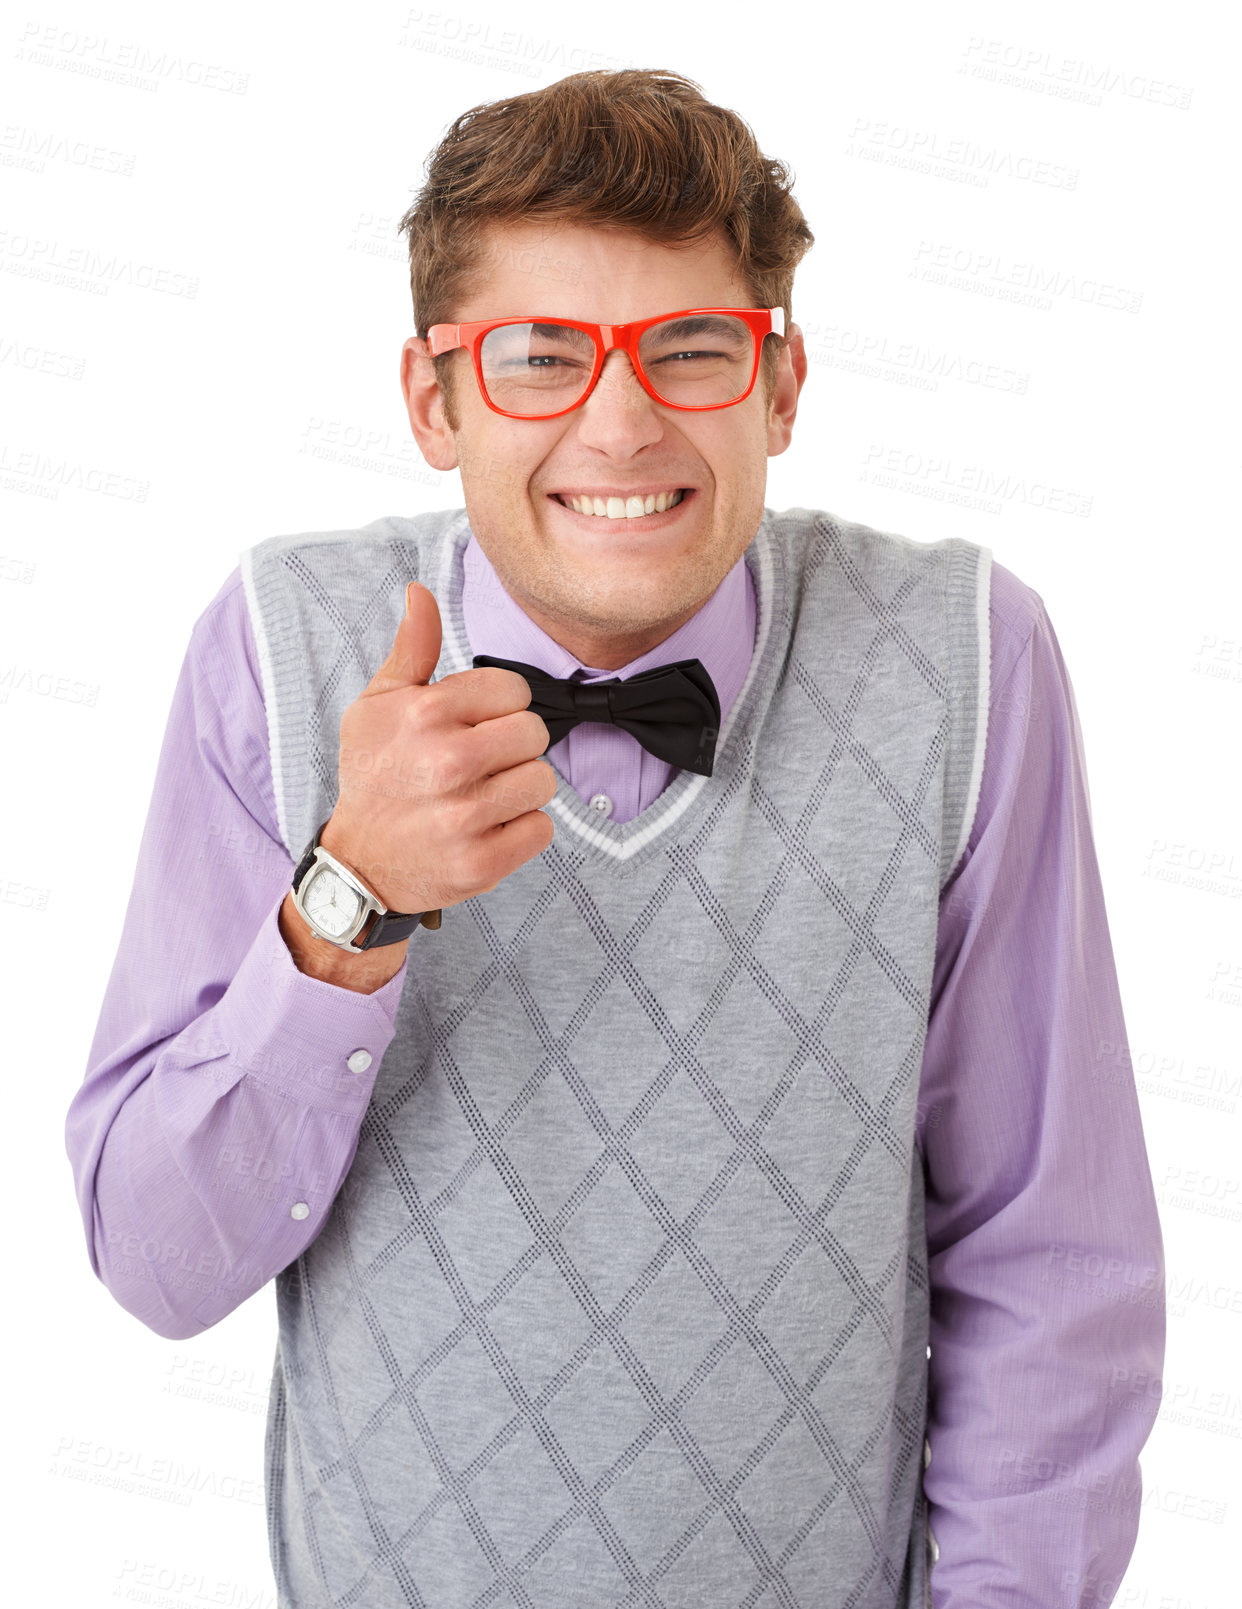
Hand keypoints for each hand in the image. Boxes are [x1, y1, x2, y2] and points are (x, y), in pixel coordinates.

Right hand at [321, 581, 557, 916]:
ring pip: (543, 781)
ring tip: (480, 796)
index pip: (514, 690)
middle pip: (535, 733)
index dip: (498, 707)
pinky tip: (486, 828)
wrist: (359, 863)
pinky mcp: (481, 862)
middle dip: (513, 747)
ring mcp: (465, 816)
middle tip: (479, 764)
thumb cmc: (374, 775)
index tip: (472, 726)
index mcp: (425, 713)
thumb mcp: (377, 705)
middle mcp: (446, 762)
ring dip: (518, 789)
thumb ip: (411, 649)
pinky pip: (541, 828)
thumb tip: (420, 592)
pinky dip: (520, 831)